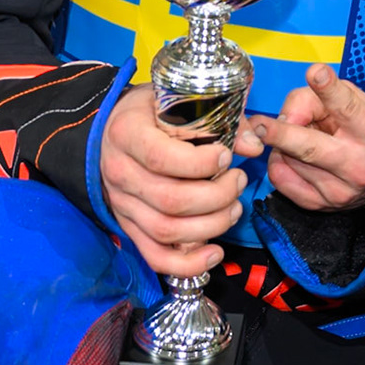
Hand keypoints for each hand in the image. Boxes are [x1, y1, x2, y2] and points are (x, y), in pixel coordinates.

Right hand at [99, 84, 245, 276]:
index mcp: (127, 135)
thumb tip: (253, 145)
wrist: (110, 133)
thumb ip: (219, 117)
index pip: (161, 158)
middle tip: (239, 180)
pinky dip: (186, 263)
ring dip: (211, 224)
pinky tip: (215, 253)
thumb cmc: (152, 113)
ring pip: (167, 230)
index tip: (226, 156)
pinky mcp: (129, 228)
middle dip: (217, 195)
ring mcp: (122, 205)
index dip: (201, 162)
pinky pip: (154, 256)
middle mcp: (120, 173)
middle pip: (170, 200)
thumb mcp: (179, 101)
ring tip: (235, 207)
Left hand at [248, 64, 364, 211]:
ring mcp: (338, 190)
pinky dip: (278, 162)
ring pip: (290, 161)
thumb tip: (285, 117)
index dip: (330, 90)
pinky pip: (282, 180)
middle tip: (259, 124)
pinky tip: (288, 155)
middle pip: (310, 147)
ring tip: (290, 135)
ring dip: (280, 143)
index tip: (315, 72)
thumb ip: (322, 99)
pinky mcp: (318, 204)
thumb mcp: (357, 104)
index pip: (349, 109)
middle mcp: (358, 165)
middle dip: (282, 134)